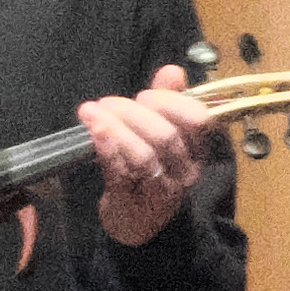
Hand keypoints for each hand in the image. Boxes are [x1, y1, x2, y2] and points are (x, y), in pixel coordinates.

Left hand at [82, 59, 216, 243]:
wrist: (135, 219)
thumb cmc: (151, 166)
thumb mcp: (160, 129)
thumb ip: (168, 99)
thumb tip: (172, 71)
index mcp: (197, 148)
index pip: (198, 120)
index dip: (170, 101)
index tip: (143, 94)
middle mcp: (184, 170)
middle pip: (167, 136)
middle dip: (135, 113)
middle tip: (108, 103)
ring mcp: (158, 188)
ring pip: (144, 154)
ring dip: (115, 127)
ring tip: (91, 112)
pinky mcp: (129, 200)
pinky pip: (120, 171)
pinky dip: (107, 147)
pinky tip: (94, 130)